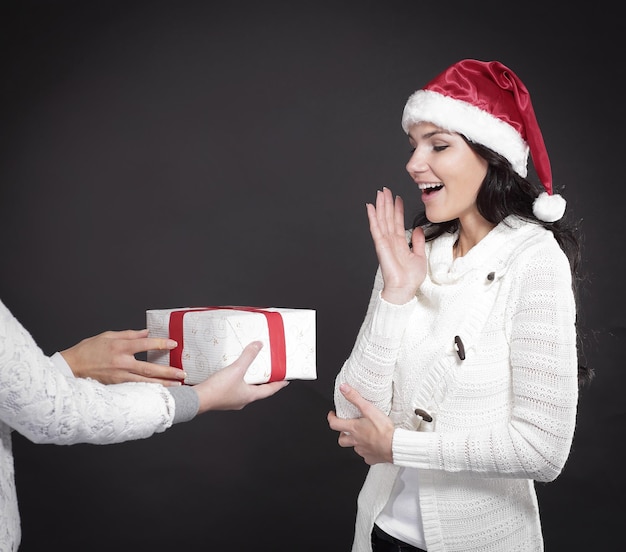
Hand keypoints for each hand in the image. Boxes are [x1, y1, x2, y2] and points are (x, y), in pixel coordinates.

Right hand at [61, 329, 185, 385]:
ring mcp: (119, 377)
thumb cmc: (87, 350)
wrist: (69, 368)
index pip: (145, 344)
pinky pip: (136, 388)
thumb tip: (146, 333)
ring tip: (177, 385)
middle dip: (168, 371)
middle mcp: (121, 363)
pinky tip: (159, 391)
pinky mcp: (116, 386)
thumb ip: (129, 334)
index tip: (173, 344)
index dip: (160, 344)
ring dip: (162, 384)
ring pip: (145, 382)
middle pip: (149, 368)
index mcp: (119, 347)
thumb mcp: (107, 336)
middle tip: (182, 373)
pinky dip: (148, 390)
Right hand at [193, 341, 289, 412]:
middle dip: (263, 381)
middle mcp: (242, 400)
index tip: (285, 381)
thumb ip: (248, 356)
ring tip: (249, 370)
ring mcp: (231, 400)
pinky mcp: (221, 398)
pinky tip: (230, 374)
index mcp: (250, 396)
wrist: (197, 399)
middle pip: (258, 390)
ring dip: (249, 380)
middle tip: (268, 372)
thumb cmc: (217, 390)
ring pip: (245, 389)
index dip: (278, 384)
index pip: (269, 390)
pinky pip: (233, 388)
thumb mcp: (237, 369)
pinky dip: (236, 381)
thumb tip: (258, 345)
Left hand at [327, 383, 393, 464]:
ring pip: (354, 447)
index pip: (335, 424)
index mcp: (354, 428)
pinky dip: (368, 450)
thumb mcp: (369, 409)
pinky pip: (366, 455)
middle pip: (342, 440)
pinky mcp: (371, 458)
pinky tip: (373, 445)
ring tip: (363, 436)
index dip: (332, 418)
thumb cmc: (383, 430)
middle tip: (345, 429)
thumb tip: (344, 389)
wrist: (395, 445)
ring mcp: (363, 450)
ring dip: (356, 442)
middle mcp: (356, 441)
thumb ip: (355, 398)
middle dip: (342, 434)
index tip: (333, 415)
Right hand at [366, 187, 425, 303]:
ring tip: (380, 193)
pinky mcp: (380, 245)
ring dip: (380, 206)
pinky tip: (370, 208)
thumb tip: (419, 229)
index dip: (398, 209)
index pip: (398, 222)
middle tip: (385, 189)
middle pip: (388, 217)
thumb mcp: (419, 256)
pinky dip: (373, 217)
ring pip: (382, 220)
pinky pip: (376, 228)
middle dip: (387, 203)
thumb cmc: (410, 278)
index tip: (397, 198)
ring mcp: (384, 242)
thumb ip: (418, 242)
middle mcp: (391, 241)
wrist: (404, 289)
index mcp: (399, 243)